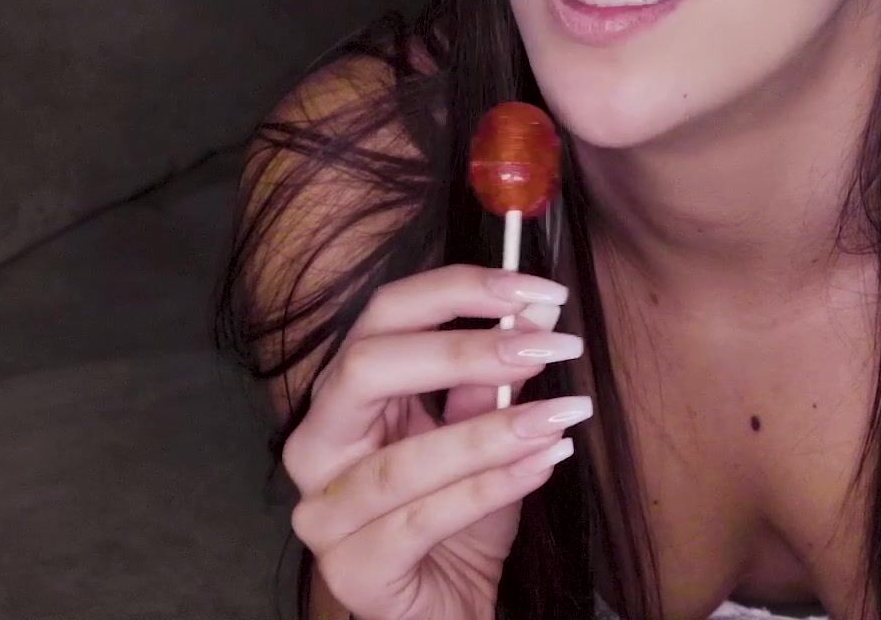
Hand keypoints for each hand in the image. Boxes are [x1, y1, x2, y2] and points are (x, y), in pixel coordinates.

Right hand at [281, 264, 590, 619]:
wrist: (450, 603)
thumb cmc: (460, 514)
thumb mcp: (486, 432)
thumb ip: (499, 375)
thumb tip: (540, 309)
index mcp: (345, 396)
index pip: (384, 315)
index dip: (460, 290)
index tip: (539, 290)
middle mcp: (318, 446)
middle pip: (367, 369)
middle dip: (464, 350)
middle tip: (547, 347)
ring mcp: (324, 513)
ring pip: (402, 460)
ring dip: (493, 432)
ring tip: (562, 415)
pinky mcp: (351, 571)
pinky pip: (421, 520)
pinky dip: (491, 488)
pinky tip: (545, 463)